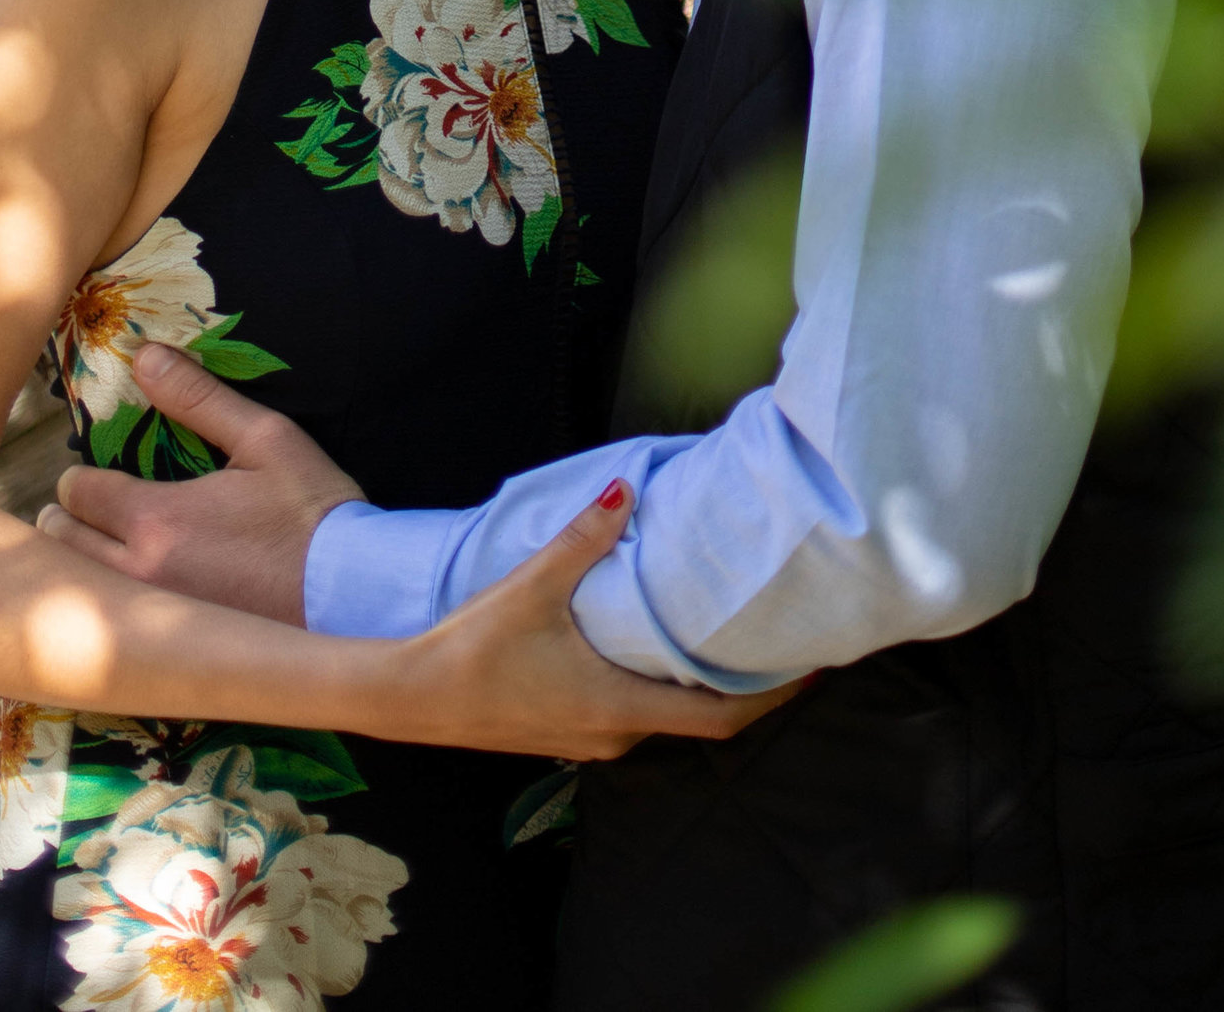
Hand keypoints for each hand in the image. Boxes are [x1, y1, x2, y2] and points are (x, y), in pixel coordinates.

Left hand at [39, 349, 353, 623]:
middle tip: (76, 510)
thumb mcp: (265, 439)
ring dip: (76, 567)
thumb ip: (200, 398)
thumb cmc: (312, 512)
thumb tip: (143, 355)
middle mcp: (140, 574)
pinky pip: (115, 630)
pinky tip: (122, 602)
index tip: (88, 475)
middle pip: (63, 546)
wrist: (353, 597)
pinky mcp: (172, 654)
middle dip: (64, 520)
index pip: (80, 492)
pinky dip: (106, 610)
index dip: (78, 479)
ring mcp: (153, 621)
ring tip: (91, 550)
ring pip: (82, 592)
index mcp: (155, 519)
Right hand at [393, 480, 800, 760]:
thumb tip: (623, 487)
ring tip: (734, 638)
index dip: (772, 696)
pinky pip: (635, 713)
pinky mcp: (568, 729)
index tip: (812, 667)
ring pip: (666, 717)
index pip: (720, 717)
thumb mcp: (532, 586)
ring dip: (702, 686)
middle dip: (746, 685)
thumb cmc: (473, 647)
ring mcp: (590, 738)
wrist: (411, 697)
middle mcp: (615, 735)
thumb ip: (582, 539)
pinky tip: (664, 650)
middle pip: (701, 719)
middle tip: (782, 640)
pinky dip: (664, 687)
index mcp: (619, 708)